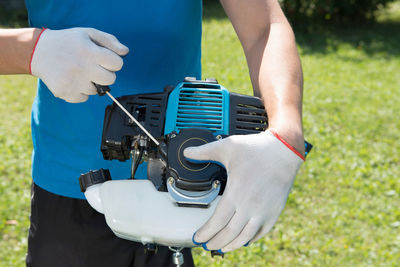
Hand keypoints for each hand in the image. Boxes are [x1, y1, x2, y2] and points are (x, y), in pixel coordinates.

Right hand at [30, 28, 128, 102]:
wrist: (38, 51)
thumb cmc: (67, 42)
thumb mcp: (88, 33)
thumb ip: (109, 41)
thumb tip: (125, 52)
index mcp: (89, 52)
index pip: (117, 64)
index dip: (113, 61)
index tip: (104, 59)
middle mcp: (82, 68)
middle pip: (110, 79)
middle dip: (106, 73)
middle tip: (94, 67)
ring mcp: (73, 82)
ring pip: (96, 90)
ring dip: (91, 82)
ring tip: (79, 72)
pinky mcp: (65, 92)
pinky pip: (84, 98)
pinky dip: (80, 91)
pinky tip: (72, 79)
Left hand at [184, 129, 303, 251]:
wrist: (284, 150)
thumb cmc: (256, 149)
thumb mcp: (227, 146)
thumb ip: (205, 152)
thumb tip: (187, 152)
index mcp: (236, 193)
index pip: (217, 222)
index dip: (206, 233)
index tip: (198, 238)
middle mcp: (250, 206)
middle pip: (229, 234)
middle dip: (215, 242)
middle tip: (207, 245)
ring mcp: (264, 211)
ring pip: (245, 237)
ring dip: (232, 245)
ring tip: (222, 247)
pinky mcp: (275, 211)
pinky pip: (261, 232)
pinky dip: (250, 239)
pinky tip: (243, 240)